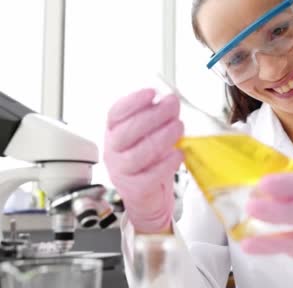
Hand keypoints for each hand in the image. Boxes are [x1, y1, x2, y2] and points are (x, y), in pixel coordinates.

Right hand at [103, 89, 183, 232]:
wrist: (148, 199)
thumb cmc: (148, 163)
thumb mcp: (149, 136)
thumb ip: (157, 119)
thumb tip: (170, 101)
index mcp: (114, 133)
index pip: (116, 114)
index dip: (133, 101)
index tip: (152, 93)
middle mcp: (113, 151)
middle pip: (127, 131)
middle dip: (153, 116)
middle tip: (173, 106)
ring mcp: (121, 172)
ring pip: (138, 154)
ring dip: (162, 137)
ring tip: (179, 127)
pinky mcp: (135, 189)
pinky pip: (150, 175)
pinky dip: (167, 163)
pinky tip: (179, 153)